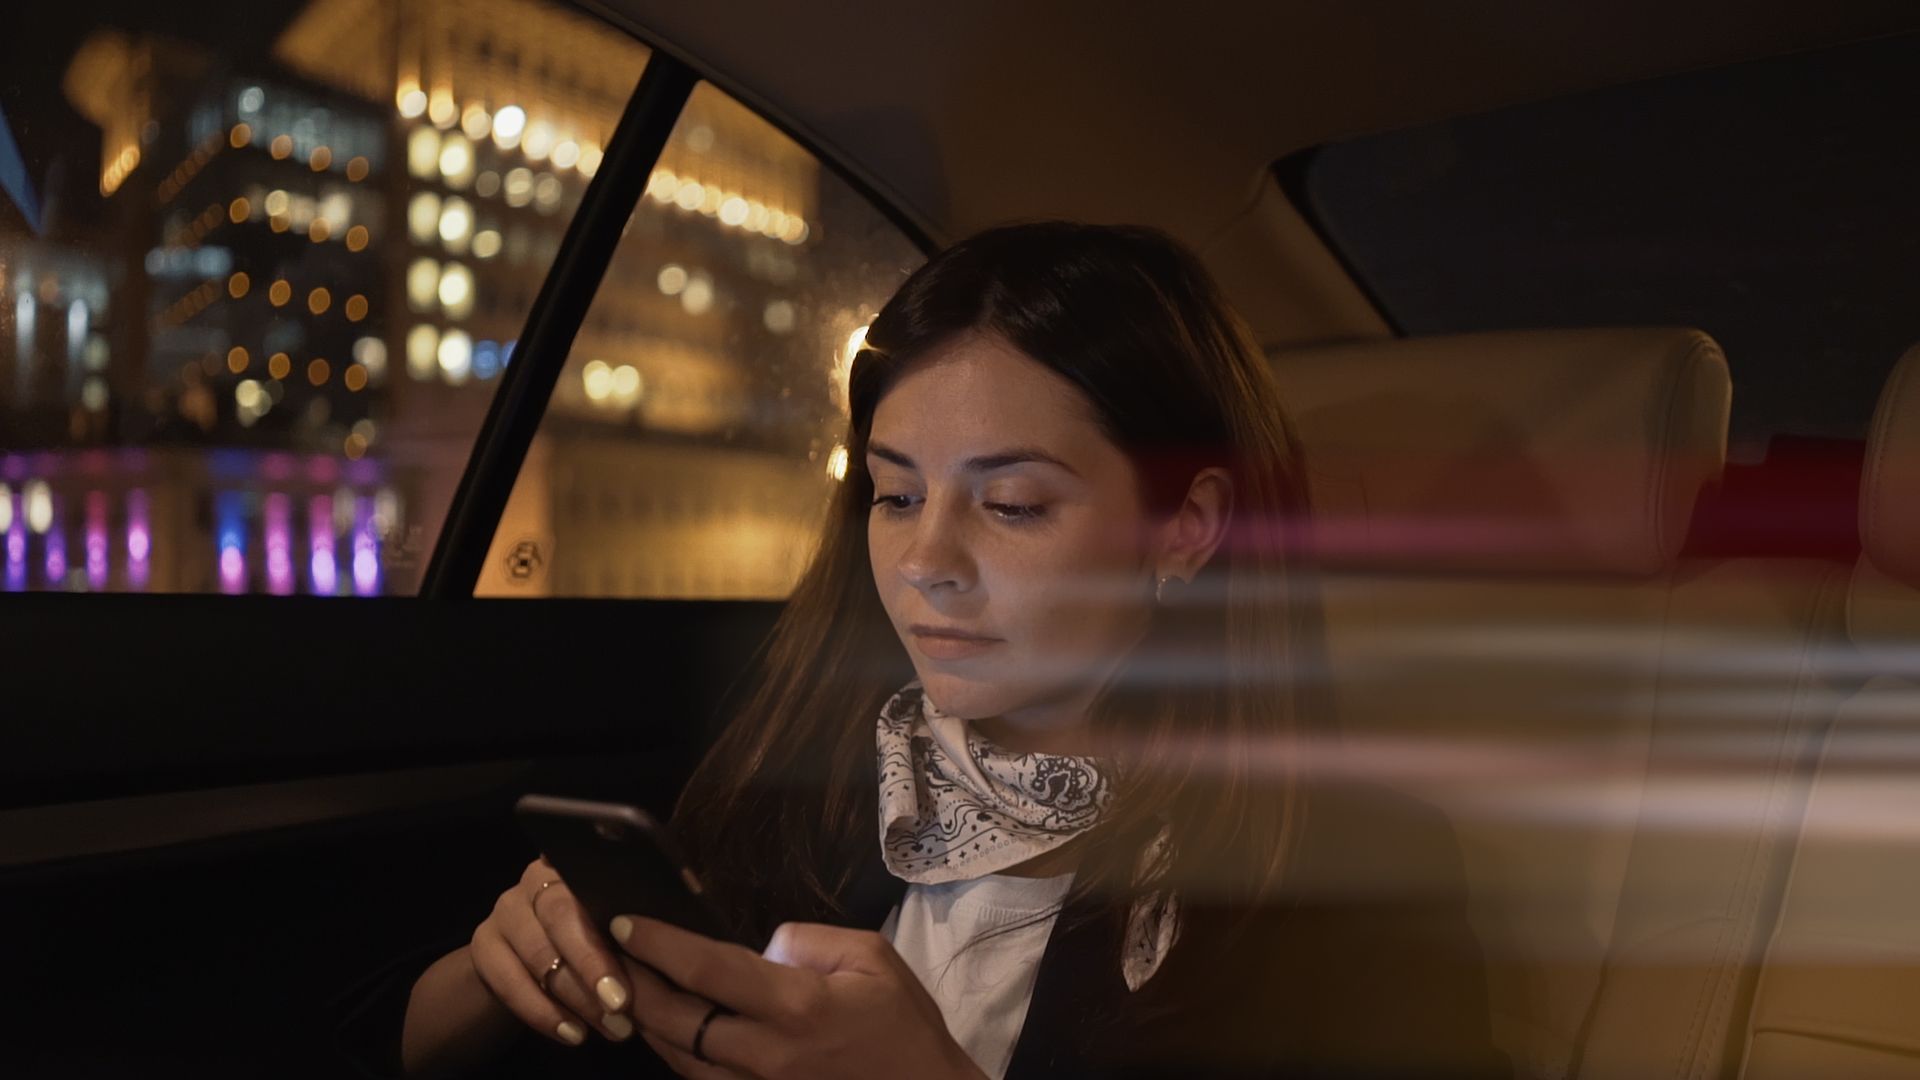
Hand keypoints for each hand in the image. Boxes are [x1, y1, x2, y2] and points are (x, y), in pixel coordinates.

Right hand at [465, 857, 637, 1047]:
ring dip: (576, 997)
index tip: (640, 945)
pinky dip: (542, 1012)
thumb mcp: (617, 925)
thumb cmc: (595, 940)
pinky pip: (508, 982)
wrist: (528, 964)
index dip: (613, 913)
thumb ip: (641, 918)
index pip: (591, 875)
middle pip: (560, 913)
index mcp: (576, 863)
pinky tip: (573, 1033)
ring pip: (538, 952)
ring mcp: (505, 911)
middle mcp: (535, 879)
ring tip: (612, 1027)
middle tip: (622, 1002)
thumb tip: (685, 915)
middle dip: (593, 962)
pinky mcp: (483, 946)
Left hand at [608, 915, 987, 1079]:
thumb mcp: (872, 958)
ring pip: (679, 1060)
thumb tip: (761, 946)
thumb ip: (808, 941)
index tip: (624, 921)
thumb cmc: (905, 1025)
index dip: (659, 944)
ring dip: (646, 1024)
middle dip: (634, 985)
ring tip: (624, 989)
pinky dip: (676, 1056)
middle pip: (676, 1021)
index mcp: (797, 1007)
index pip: (708, 969)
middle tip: (605, 954)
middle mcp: (768, 1054)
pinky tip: (665, 1032)